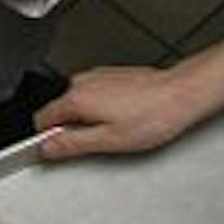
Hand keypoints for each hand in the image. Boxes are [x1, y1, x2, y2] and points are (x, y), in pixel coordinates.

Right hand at [34, 64, 204, 160]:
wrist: (182, 93)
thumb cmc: (153, 116)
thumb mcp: (109, 140)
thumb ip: (71, 144)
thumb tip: (45, 148)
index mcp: (76, 98)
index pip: (41, 119)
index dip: (47, 138)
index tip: (60, 149)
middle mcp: (82, 82)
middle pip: (59, 110)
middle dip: (71, 128)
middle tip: (99, 142)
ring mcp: (96, 76)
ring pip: (77, 102)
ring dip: (88, 117)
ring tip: (118, 128)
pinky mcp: (111, 75)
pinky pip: (93, 94)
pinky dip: (101, 107)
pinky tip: (124, 117)